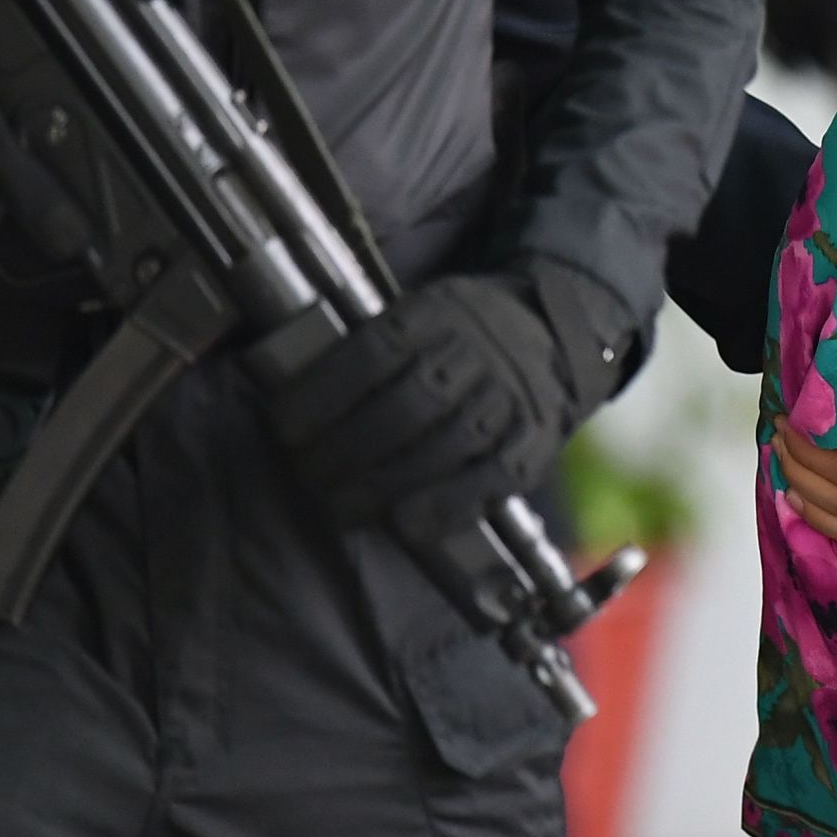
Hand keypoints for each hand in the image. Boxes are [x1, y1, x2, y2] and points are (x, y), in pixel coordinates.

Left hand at [271, 258, 633, 537]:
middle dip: (348, 449)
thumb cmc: (459, 336)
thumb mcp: (419, 314)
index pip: (374, 351)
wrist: (550, 333)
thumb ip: (374, 349)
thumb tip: (299, 407)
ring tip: (344, 508)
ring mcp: (514, 393)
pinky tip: (409, 525)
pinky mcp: (538, 435)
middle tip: (309, 477)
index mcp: (439, 311)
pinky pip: (497, 475)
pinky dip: (450, 504)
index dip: (324, 395)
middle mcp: (480, 349)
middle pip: (410, 403)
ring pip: (451, 441)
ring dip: (389, 483)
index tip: (286, 430)